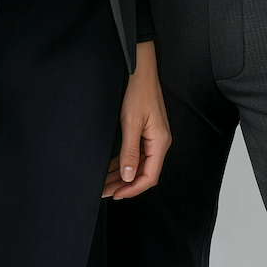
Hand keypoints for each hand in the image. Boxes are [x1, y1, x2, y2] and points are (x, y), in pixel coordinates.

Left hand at [103, 41, 170, 199]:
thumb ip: (130, 152)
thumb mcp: (131, 123)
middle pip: (144, 172)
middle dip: (125, 184)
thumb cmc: (138, 93)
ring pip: (138, 164)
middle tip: (106, 191)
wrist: (140, 71)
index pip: (149, 176)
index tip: (116, 195)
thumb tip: (128, 177)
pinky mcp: (146, 132)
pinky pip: (136, 153)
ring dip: (123, 175)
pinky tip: (112, 168)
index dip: (133, 189)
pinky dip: (124, 162)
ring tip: (106, 183)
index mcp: (160, 143)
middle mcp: (159, 143)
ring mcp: (153, 137)